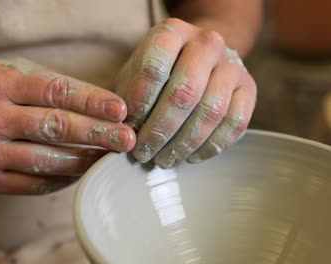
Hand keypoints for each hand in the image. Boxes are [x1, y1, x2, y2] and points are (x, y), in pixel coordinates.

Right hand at [0, 58, 135, 193]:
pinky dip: (62, 178)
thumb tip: (98, 104)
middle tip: (126, 139)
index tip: (119, 110)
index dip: (91, 101)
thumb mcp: (8, 74)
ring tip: (107, 157)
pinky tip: (80, 172)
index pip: (55, 92)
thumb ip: (47, 84)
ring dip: (84, 160)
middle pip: (55, 127)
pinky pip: (34, 183)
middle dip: (97, 133)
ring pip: (47, 160)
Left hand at [116, 18, 256, 167]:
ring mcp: (232, 65)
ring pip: (211, 111)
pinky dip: (210, 146)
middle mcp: (207, 43)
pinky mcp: (249, 88)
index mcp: (172, 32)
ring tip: (164, 160)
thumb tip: (124, 131)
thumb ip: (126, 97)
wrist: (202, 57)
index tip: (130, 127)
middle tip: (144, 153)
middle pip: (184, 93)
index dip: (140, 103)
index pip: (154, 68)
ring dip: (184, 143)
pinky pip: (235, 123)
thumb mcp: (134, 74)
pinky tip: (190, 156)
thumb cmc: (160, 70)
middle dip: (160, 130)